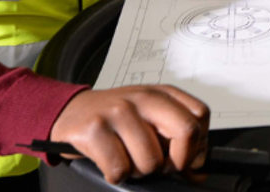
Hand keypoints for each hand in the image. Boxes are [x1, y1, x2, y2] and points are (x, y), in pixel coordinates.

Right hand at [49, 86, 209, 184]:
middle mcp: (143, 98)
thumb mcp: (149, 120)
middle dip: (177, 161)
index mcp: (161, 93)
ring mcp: (119, 111)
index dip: (197, 144)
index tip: (185, 157)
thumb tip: (199, 172)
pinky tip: (109, 161)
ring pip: (151, 161)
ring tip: (127, 158)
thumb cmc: (113, 118)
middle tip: (161, 166)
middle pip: (186, 132)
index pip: (200, 115)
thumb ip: (176, 142)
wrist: (69, 112)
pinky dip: (116, 175)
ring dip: (139, 172)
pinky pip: (120, 169)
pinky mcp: (95, 129)